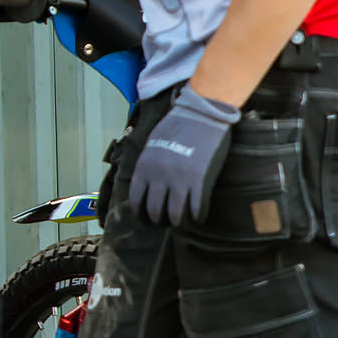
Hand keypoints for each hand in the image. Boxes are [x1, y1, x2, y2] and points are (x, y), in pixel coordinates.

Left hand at [128, 89, 239, 224]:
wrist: (201, 114)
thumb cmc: (178, 126)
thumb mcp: (152, 145)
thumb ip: (148, 165)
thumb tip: (148, 183)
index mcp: (144, 167)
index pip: (137, 201)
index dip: (141, 214)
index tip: (147, 219)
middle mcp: (159, 177)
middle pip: (154, 211)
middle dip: (159, 221)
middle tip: (165, 223)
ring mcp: (179, 180)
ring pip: (175, 214)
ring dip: (177, 222)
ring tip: (181, 223)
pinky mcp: (199, 180)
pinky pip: (196, 206)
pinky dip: (196, 216)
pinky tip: (198, 218)